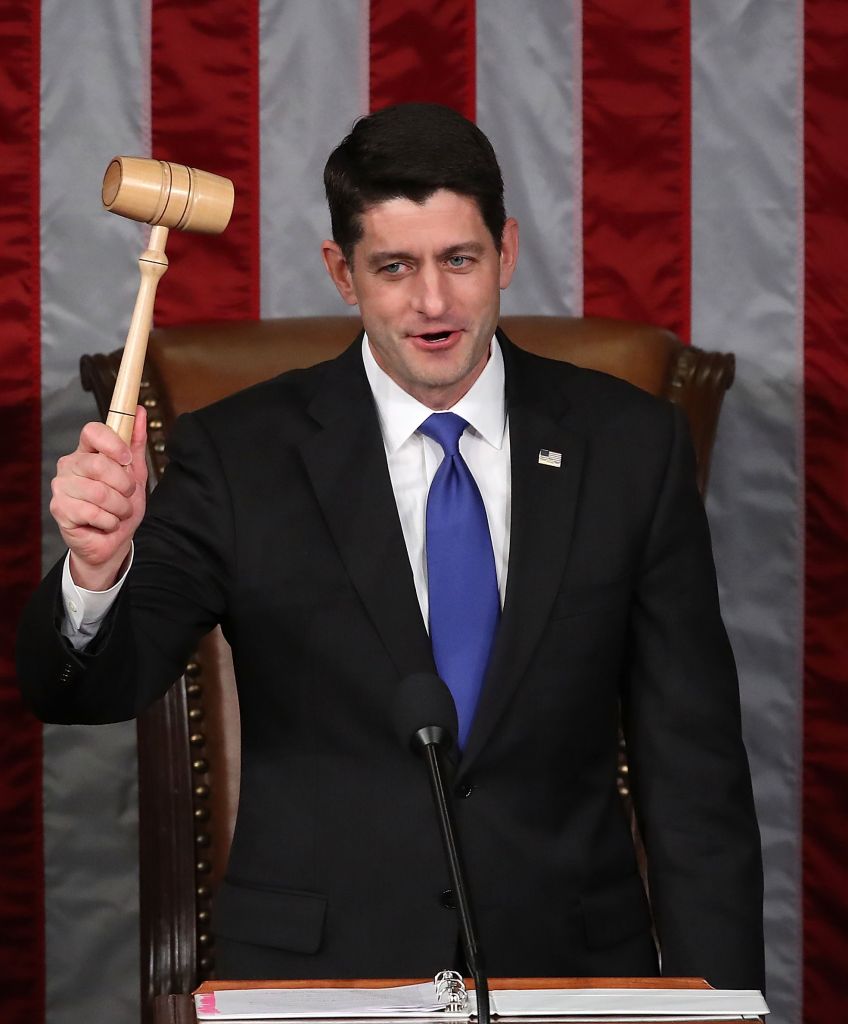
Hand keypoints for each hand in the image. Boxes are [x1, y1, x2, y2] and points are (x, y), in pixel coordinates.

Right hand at [50, 406, 148, 589]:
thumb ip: (136, 443)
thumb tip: (141, 410)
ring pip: (99, 492)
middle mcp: (70, 464)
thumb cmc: (121, 506)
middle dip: (123, 485)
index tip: (127, 459)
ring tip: (118, 512)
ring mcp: (62, 486)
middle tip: (127, 496)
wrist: (112, 541)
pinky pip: (92, 512)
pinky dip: (109, 521)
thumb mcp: (136, 473)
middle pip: (99, 464)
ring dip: (119, 507)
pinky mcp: (59, 508)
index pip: (92, 431)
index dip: (112, 443)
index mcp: (87, 451)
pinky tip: (106, 523)